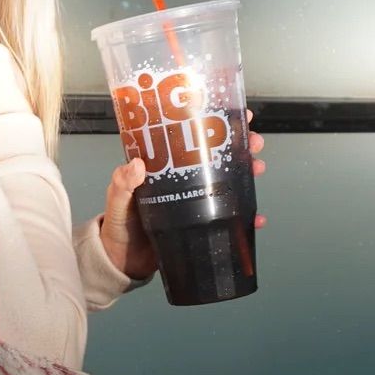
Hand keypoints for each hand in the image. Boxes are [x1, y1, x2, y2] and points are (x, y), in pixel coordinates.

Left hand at [98, 107, 267, 279]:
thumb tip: (136, 165)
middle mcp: (183, 178)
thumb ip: (123, 185)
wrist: (124, 261)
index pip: (191, 137)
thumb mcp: (117, 201)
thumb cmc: (118, 226)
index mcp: (163, 167)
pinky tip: (255, 216)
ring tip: (257, 168)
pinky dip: (245, 215)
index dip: (213, 123)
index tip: (233, 113)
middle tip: (254, 142)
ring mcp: (194, 198)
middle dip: (239, 144)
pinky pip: (228, 215)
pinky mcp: (201, 221)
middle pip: (216, 155)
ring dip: (247, 171)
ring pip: (227, 179)